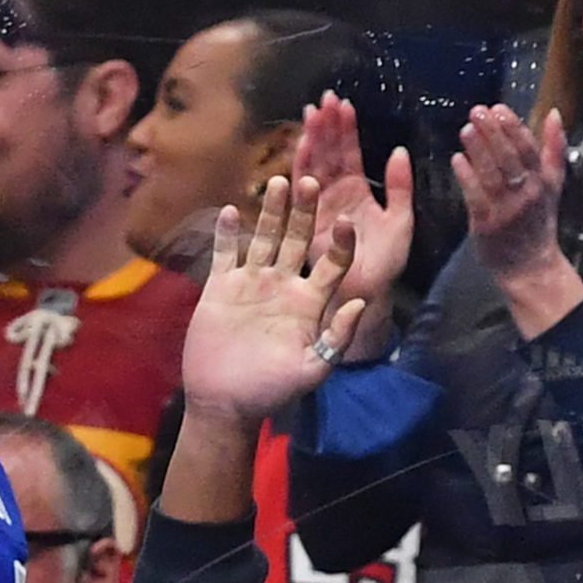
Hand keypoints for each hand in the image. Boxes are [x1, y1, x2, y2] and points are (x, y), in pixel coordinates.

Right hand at [179, 174, 364, 425]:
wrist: (225, 402)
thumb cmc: (271, 391)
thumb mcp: (313, 368)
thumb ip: (337, 337)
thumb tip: (362, 302)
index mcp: (310, 301)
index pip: (333, 262)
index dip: (341, 242)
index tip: (344, 221)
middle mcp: (284, 286)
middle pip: (299, 240)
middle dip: (306, 211)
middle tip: (311, 180)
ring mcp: (252, 285)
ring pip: (265, 239)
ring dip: (272, 212)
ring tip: (279, 182)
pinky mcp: (221, 289)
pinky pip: (225, 254)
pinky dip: (228, 233)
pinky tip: (233, 211)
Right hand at [292, 92, 413, 357]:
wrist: (366, 297)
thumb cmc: (384, 265)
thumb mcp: (402, 222)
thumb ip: (400, 187)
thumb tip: (398, 151)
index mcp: (357, 193)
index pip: (348, 154)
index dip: (345, 129)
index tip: (341, 103)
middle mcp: (332, 198)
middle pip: (326, 156)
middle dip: (323, 128)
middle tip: (322, 100)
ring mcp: (314, 211)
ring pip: (309, 170)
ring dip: (309, 143)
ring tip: (310, 116)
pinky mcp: (301, 227)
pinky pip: (295, 198)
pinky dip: (292, 177)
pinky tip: (294, 155)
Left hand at [455, 104, 582, 337]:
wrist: (529, 263)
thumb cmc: (537, 220)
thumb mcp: (553, 183)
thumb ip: (553, 148)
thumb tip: (554, 114)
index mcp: (543, 180)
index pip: (529, 148)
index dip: (513, 127)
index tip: (498, 108)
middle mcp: (527, 192)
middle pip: (510, 157)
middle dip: (493, 132)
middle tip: (477, 111)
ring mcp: (507, 208)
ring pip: (493, 173)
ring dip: (478, 149)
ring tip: (466, 129)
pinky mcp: (487, 223)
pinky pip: (475, 195)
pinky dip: (466, 176)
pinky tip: (456, 159)